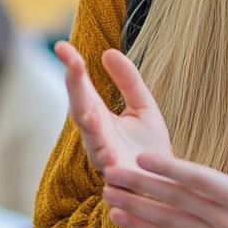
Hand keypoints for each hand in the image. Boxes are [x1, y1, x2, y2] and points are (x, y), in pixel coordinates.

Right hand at [54, 40, 171, 175]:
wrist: (166, 182)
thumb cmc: (149, 145)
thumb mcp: (143, 105)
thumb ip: (128, 80)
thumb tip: (108, 51)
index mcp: (99, 114)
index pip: (81, 86)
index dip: (72, 66)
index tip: (61, 45)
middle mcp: (96, 135)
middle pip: (80, 107)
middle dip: (75, 86)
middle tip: (72, 63)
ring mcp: (105, 156)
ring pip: (92, 139)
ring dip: (89, 124)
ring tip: (89, 109)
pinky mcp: (119, 179)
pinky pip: (111, 170)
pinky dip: (109, 163)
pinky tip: (110, 159)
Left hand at [101, 98, 227, 227]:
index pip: (199, 180)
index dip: (169, 169)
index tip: (142, 157)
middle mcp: (227, 221)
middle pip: (176, 202)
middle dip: (140, 187)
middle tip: (109, 173)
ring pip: (169, 223)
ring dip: (136, 209)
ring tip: (106, 195)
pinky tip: (121, 220)